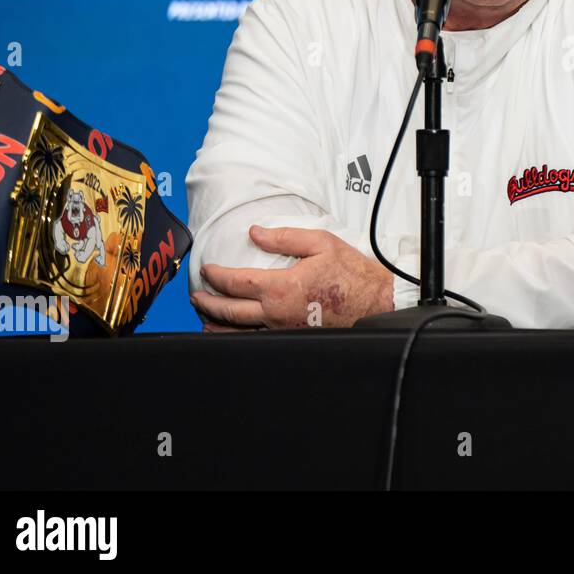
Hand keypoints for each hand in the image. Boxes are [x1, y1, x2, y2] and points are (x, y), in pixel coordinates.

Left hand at [191, 225, 393, 329]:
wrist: (377, 303)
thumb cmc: (352, 274)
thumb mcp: (321, 243)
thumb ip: (284, 237)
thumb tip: (255, 233)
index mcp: (281, 287)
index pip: (236, 282)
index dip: (216, 275)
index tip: (207, 269)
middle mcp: (277, 313)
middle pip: (229, 311)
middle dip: (207, 302)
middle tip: (196, 296)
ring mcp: (283, 330)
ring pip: (239, 331)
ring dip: (217, 325)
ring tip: (204, 318)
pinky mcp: (293, 338)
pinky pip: (257, 339)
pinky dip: (238, 337)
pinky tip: (233, 334)